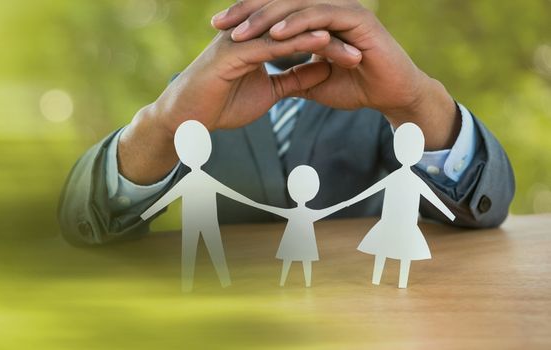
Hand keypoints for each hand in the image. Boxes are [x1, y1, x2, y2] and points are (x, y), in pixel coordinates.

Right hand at [118, 30, 361, 183]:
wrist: (184, 120)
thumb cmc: (218, 106)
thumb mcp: (268, 93)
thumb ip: (294, 79)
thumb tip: (323, 71)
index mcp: (255, 40)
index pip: (298, 33)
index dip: (329, 40)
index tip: (358, 50)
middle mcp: (247, 33)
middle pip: (297, 27)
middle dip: (332, 34)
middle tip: (364, 43)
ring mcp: (239, 39)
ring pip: (289, 31)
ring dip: (323, 36)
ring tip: (353, 44)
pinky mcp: (233, 52)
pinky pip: (273, 43)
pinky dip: (300, 42)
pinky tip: (324, 43)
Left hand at [211, 0, 459, 148]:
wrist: (391, 96)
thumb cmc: (355, 88)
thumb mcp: (311, 81)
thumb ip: (289, 74)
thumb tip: (264, 81)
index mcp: (315, 16)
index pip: (274, 10)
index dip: (245, 16)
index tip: (216, 27)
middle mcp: (328, 6)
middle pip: (280, 0)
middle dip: (247, 12)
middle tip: (219, 24)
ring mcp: (343, 9)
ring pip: (297, 5)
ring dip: (267, 18)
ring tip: (241, 32)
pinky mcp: (358, 18)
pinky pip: (321, 15)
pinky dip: (298, 23)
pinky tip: (276, 33)